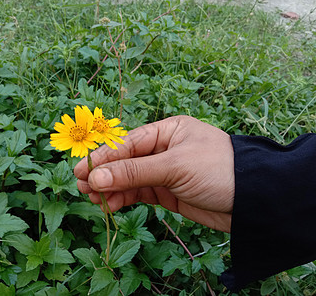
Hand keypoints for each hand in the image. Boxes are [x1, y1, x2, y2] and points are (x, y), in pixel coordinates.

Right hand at [74, 116, 234, 232]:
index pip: (127, 143)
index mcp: (167, 131)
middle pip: (125, 161)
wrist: (253, 200)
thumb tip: (96, 177)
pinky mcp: (168, 192)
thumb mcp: (174, 166)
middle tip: (82, 186)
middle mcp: (163, 149)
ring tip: (94, 199)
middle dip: (104, 173)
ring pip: (130, 179)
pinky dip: (125, 199)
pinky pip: (140, 193)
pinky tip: (112, 205)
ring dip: (111, 188)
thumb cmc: (217, 169)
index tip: (82, 171)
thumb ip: (134, 172)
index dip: (104, 157)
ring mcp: (165, 172)